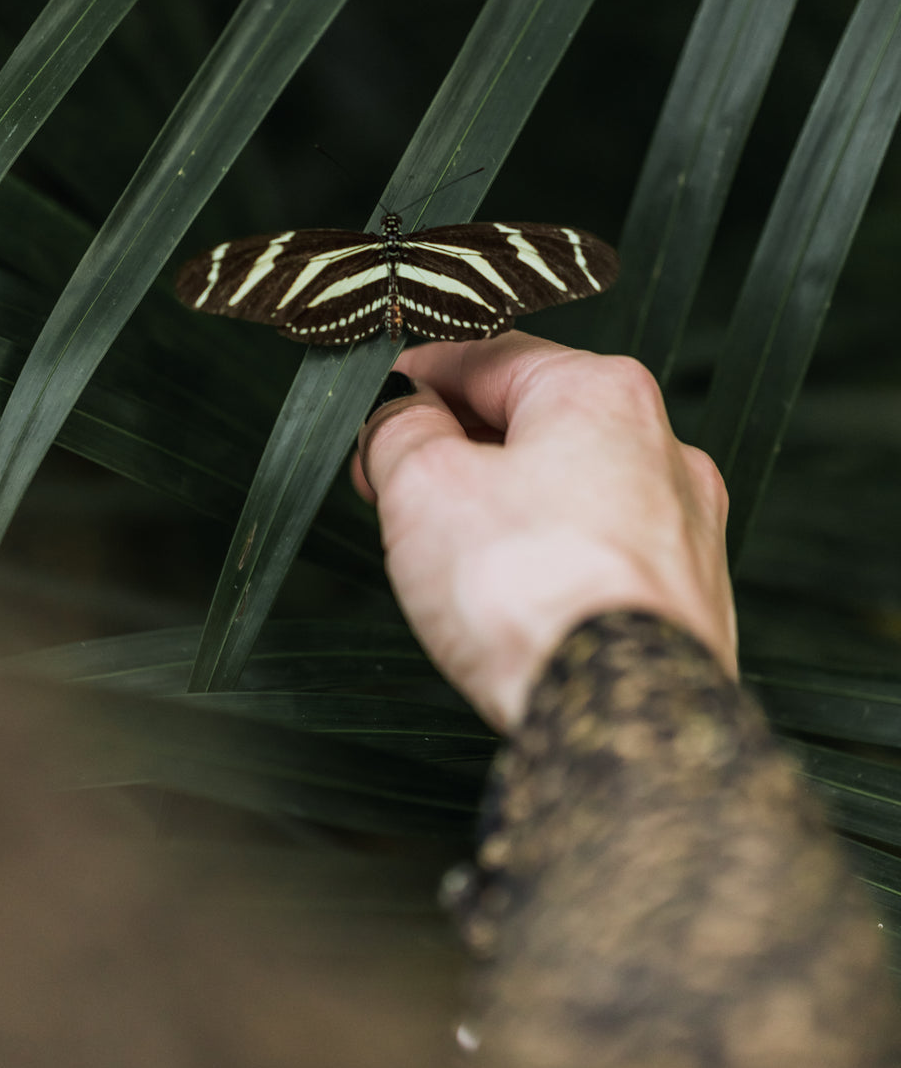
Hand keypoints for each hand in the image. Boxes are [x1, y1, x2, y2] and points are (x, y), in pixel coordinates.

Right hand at [354, 333, 735, 731]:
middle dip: (459, 447)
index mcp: (602, 392)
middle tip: (395, 480)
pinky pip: (602, 554)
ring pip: (573, 491)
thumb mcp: (423, 486)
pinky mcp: (689, 595)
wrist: (621, 711)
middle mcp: (662, 447)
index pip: (489, 357)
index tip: (379, 405)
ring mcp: (686, 525)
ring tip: (449, 548)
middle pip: (536, 425)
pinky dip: (553, 560)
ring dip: (506, 506)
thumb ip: (400, 431)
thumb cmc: (534, 592)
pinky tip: (515, 596)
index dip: (417, 379)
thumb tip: (398, 415)